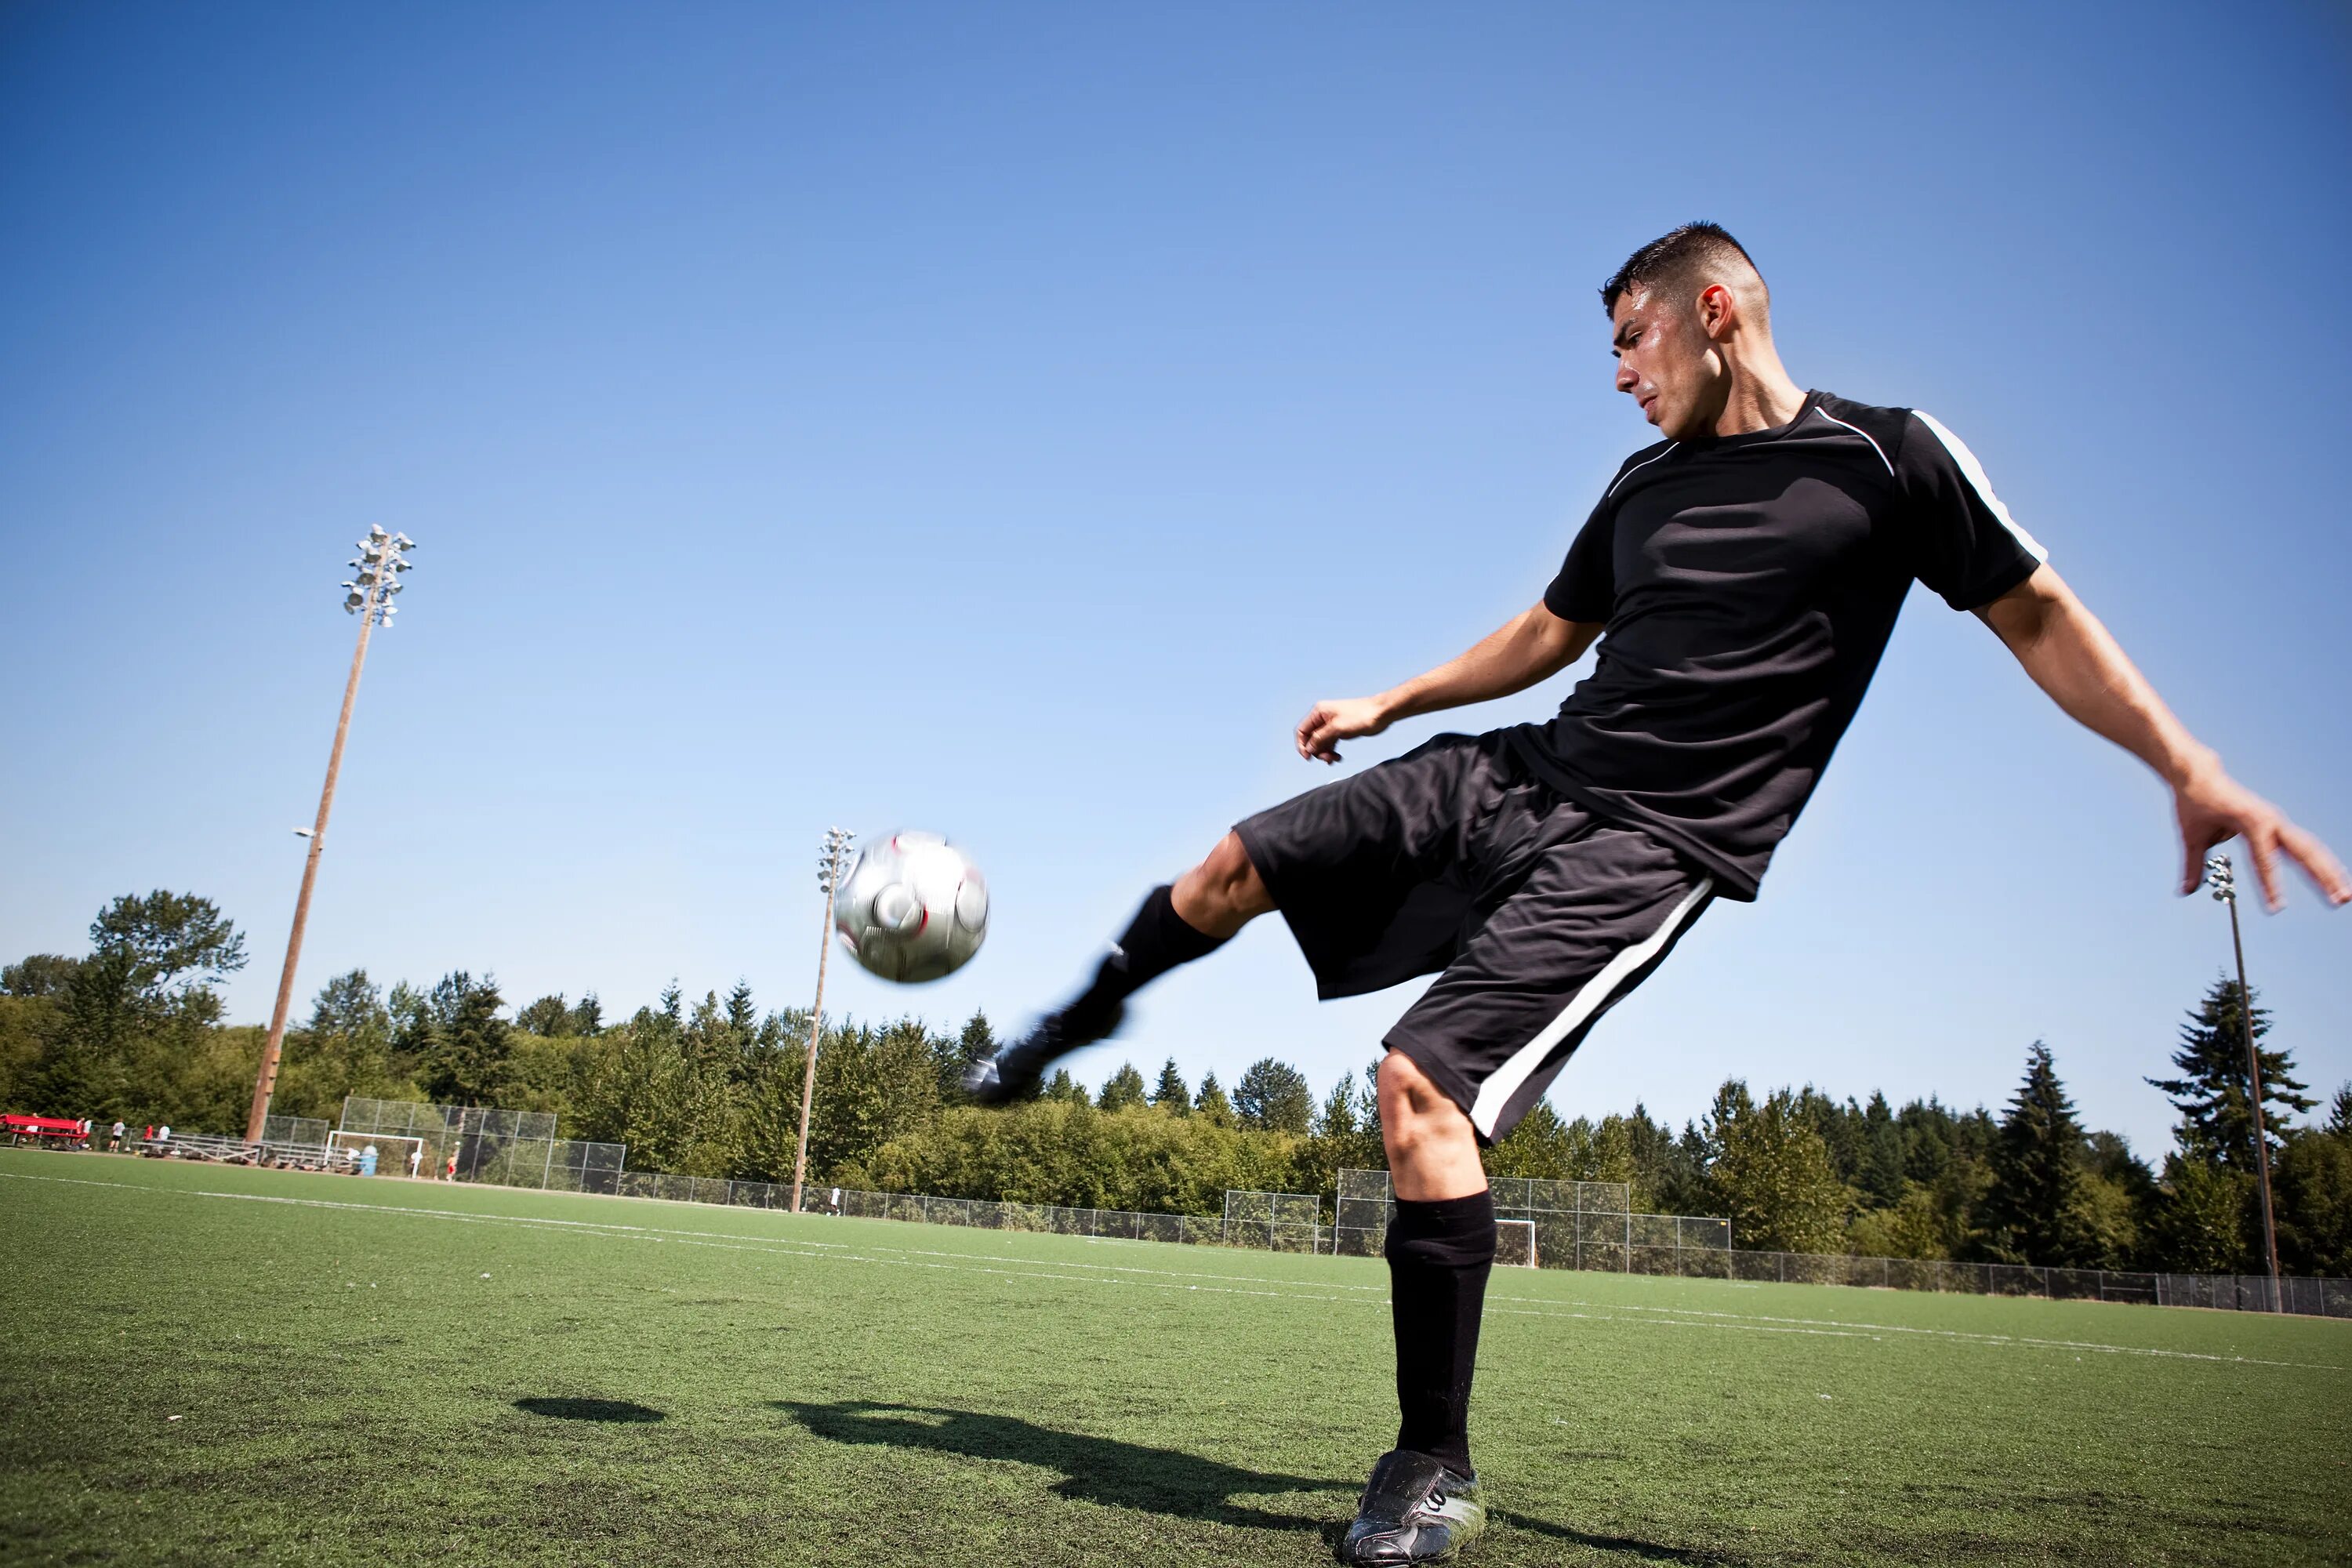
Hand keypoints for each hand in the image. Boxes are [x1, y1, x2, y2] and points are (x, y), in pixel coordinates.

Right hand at [1295, 696, 1391, 763]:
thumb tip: (1308, 748)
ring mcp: (1331, 724)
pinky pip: (1330, 743)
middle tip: (1327, 759)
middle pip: (1311, 739)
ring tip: (1335, 759)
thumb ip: (1320, 738)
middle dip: (1317, 751)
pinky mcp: (1340, 730)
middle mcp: (1323, 717)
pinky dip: (1332, 751)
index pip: (1302, 731)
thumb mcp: (1337, 728)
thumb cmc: (1361, 716)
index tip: (1308, 757)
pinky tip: (1338, 757)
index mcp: (1318, 712)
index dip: (1302, 745)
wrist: (1381, 713)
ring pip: (1320, 743)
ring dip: (1325, 753)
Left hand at [2173, 762, 2350, 911]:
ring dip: (2329, 871)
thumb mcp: (2191, 835)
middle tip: (2338, 900)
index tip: (2276, 908)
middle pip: (2304, 852)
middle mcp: (2270, 821)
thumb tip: (2185, 891)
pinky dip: (2320, 861)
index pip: (2263, 859)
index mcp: (2250, 821)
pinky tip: (2333, 879)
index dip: (2270, 884)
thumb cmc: (2195, 803)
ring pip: (2310, 849)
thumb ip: (2192, 864)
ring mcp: (2277, 822)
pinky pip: (2304, 846)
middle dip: (2322, 877)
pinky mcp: (2278, 826)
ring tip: (2345, 895)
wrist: (2200, 776)